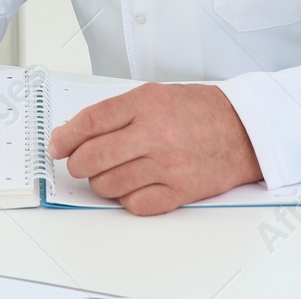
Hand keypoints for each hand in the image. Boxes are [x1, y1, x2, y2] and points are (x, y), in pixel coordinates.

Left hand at [46, 83, 263, 215]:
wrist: (244, 130)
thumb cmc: (198, 111)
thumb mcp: (154, 96)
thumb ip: (114, 113)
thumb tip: (71, 132)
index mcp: (145, 103)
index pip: (89, 122)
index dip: (65, 137)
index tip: (56, 145)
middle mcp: (155, 134)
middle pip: (93, 157)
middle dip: (77, 163)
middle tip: (80, 163)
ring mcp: (168, 164)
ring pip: (109, 184)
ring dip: (100, 183)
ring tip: (110, 173)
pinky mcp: (180, 190)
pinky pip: (135, 204)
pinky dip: (126, 199)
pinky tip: (133, 186)